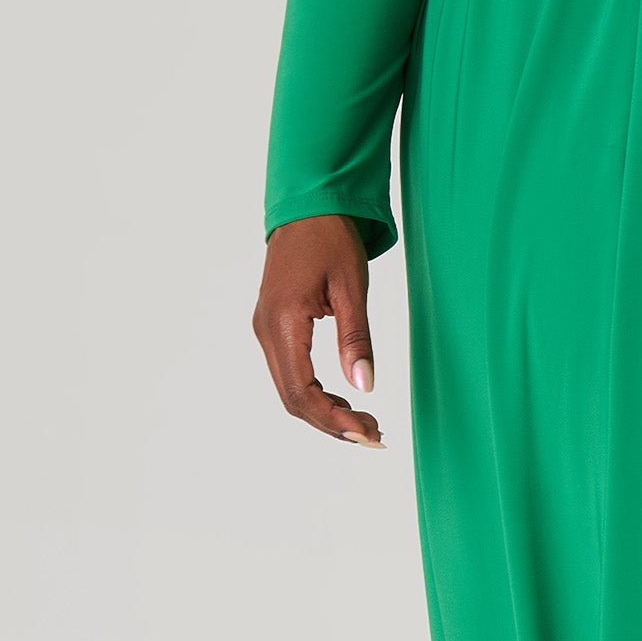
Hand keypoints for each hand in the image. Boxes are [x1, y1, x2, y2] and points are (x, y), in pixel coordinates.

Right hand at [253, 215, 382, 444]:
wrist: (308, 205)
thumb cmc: (331, 238)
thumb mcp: (352, 286)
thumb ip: (357, 338)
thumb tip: (366, 387)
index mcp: (283, 321)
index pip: (301, 390)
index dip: (332, 420)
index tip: (367, 433)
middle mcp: (266, 330)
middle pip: (292, 398)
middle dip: (332, 423)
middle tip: (375, 435)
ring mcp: (266, 329)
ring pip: (289, 389)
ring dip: (324, 412)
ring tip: (365, 422)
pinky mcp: (274, 327)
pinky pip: (290, 373)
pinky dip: (316, 394)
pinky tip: (344, 400)